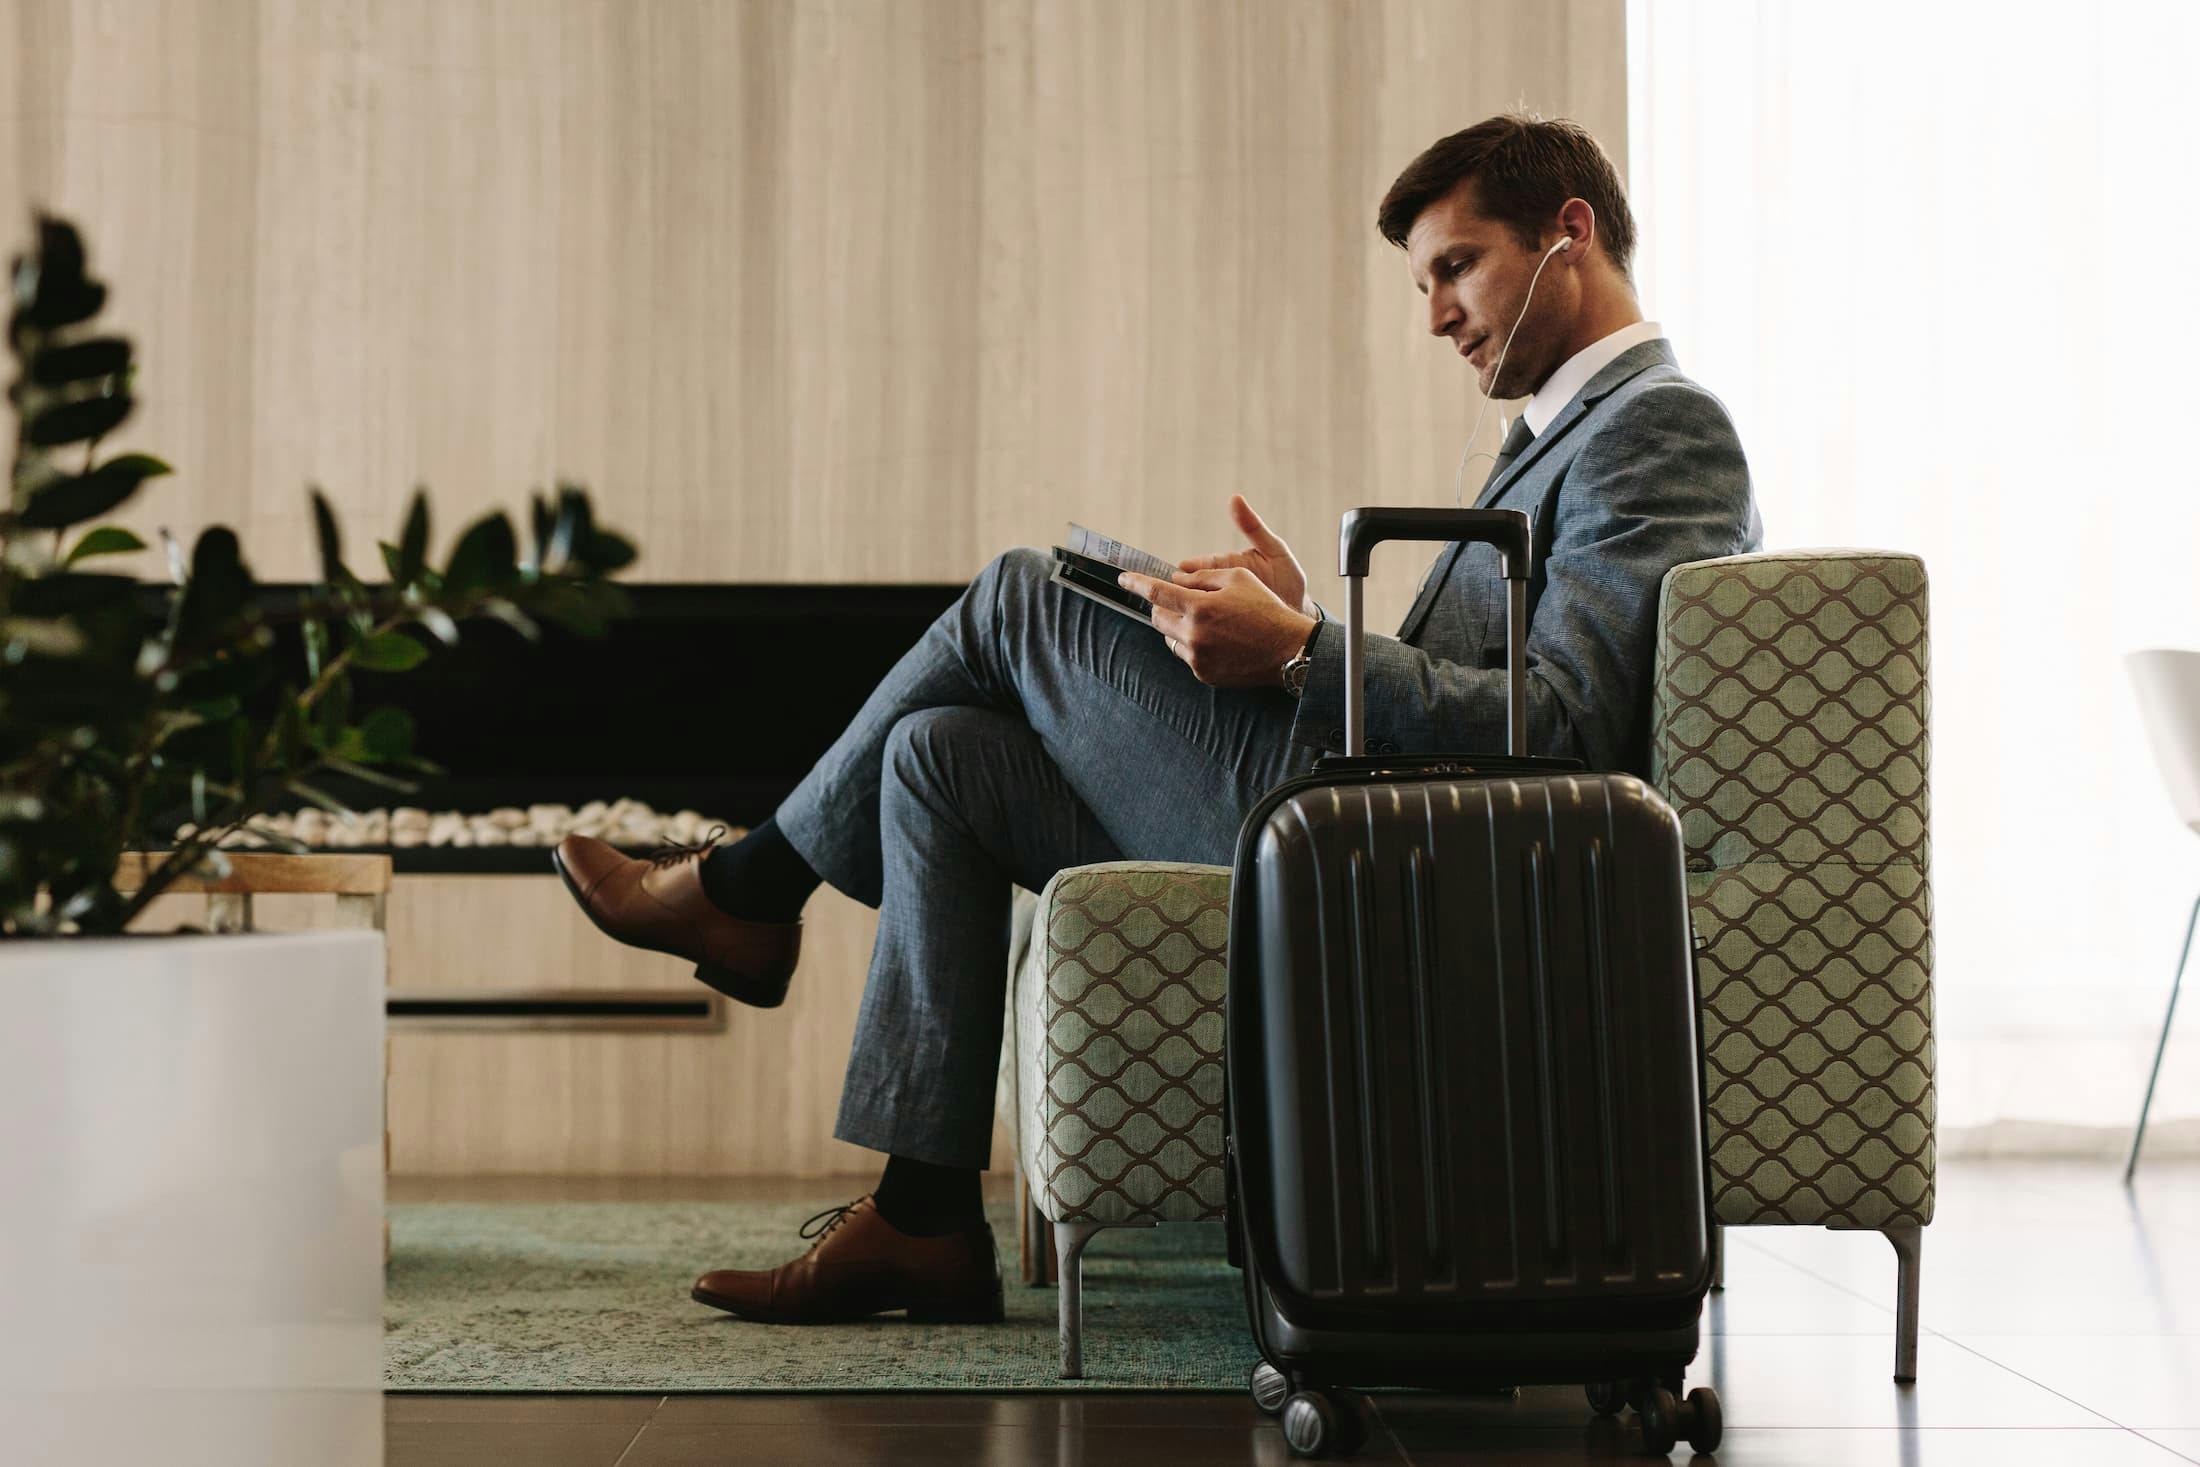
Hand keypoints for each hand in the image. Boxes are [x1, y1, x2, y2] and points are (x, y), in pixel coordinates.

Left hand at [1117, 565, 1316, 688]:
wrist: (1288, 649)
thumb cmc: (1265, 608)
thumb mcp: (1238, 577)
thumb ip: (1202, 575)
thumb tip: (1176, 579)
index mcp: (1200, 607)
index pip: (1156, 592)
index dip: (1136, 583)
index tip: (1123, 579)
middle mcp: (1194, 635)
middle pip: (1158, 617)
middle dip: (1163, 605)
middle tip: (1181, 600)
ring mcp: (1198, 658)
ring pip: (1170, 637)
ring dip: (1178, 625)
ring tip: (1206, 621)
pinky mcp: (1204, 673)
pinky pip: (1186, 655)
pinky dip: (1192, 643)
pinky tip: (1217, 639)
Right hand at [1178, 495, 1313, 618]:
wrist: (1296, 614)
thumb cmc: (1287, 580)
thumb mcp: (1274, 551)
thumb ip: (1254, 527)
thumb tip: (1235, 498)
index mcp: (1227, 567)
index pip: (1202, 565)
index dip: (1191, 567)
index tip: (1182, 568)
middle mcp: (1218, 587)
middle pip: (1193, 587)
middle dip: (1183, 588)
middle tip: (1174, 590)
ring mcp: (1220, 607)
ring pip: (1195, 606)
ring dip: (1188, 608)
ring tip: (1179, 611)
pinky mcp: (1222, 626)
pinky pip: (1205, 625)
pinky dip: (1198, 626)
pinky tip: (1192, 629)